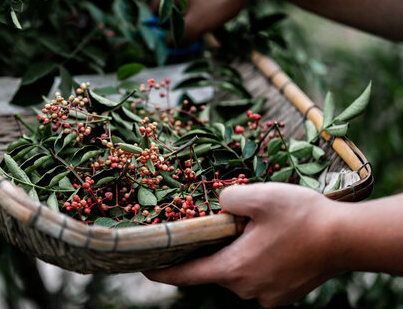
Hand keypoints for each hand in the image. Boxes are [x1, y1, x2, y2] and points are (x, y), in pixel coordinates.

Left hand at [144, 183, 343, 306]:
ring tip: (250, 230)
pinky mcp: (282, 295)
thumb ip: (226, 198)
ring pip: (237, 271)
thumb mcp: (258, 195)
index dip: (162, 271)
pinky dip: (255, 261)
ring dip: (236, 253)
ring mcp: (266, 296)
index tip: (144, 267)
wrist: (347, 239)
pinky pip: (257, 277)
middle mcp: (246, 289)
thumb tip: (218, 205)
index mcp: (234, 269)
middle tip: (213, 227)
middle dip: (210, 249)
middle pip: (214, 269)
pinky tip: (270, 242)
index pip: (186, 275)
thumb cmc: (302, 217)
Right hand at [167, 0, 260, 41]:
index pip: (154, 11)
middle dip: (181, 22)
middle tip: (196, 33)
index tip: (176, 38)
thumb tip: (170, 45)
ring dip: (196, 14)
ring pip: (188, 0)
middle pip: (172, 6)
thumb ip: (180, 38)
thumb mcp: (197, 25)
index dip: (163, 28)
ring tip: (212, 20)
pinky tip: (221, 6)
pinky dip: (208, 3)